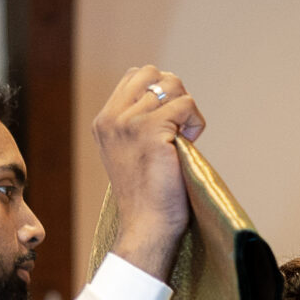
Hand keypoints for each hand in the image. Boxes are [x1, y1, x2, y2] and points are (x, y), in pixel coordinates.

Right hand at [93, 66, 206, 282]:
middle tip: (178, 127)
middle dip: (174, 94)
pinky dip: (195, 123)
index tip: (166, 123)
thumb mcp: (131, 150)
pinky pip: (186, 105)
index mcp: (104, 121)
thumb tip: (167, 89)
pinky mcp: (151, 130)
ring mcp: (130, 123)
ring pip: (173, 86)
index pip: (136, 75)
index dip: (159, 91)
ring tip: (182, 140)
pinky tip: (187, 145)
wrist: (147, 225)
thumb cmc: (148, 194)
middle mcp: (113, 118)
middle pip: (154, 73)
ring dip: (187, 111)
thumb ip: (137, 120)